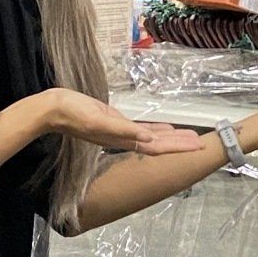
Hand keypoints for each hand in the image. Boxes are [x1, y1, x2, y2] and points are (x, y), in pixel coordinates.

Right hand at [39, 89, 205, 155]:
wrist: (55, 110)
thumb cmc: (75, 114)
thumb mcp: (99, 121)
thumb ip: (123, 130)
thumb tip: (148, 139)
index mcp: (123, 139)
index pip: (157, 147)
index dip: (177, 147)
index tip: (197, 147)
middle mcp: (125, 138)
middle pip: (159, 144)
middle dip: (180, 144)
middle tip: (202, 143)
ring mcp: (120, 131)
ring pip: (152, 136)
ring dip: (170, 137)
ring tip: (189, 137)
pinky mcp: (115, 120)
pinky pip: (140, 128)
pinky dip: (155, 129)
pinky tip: (163, 128)